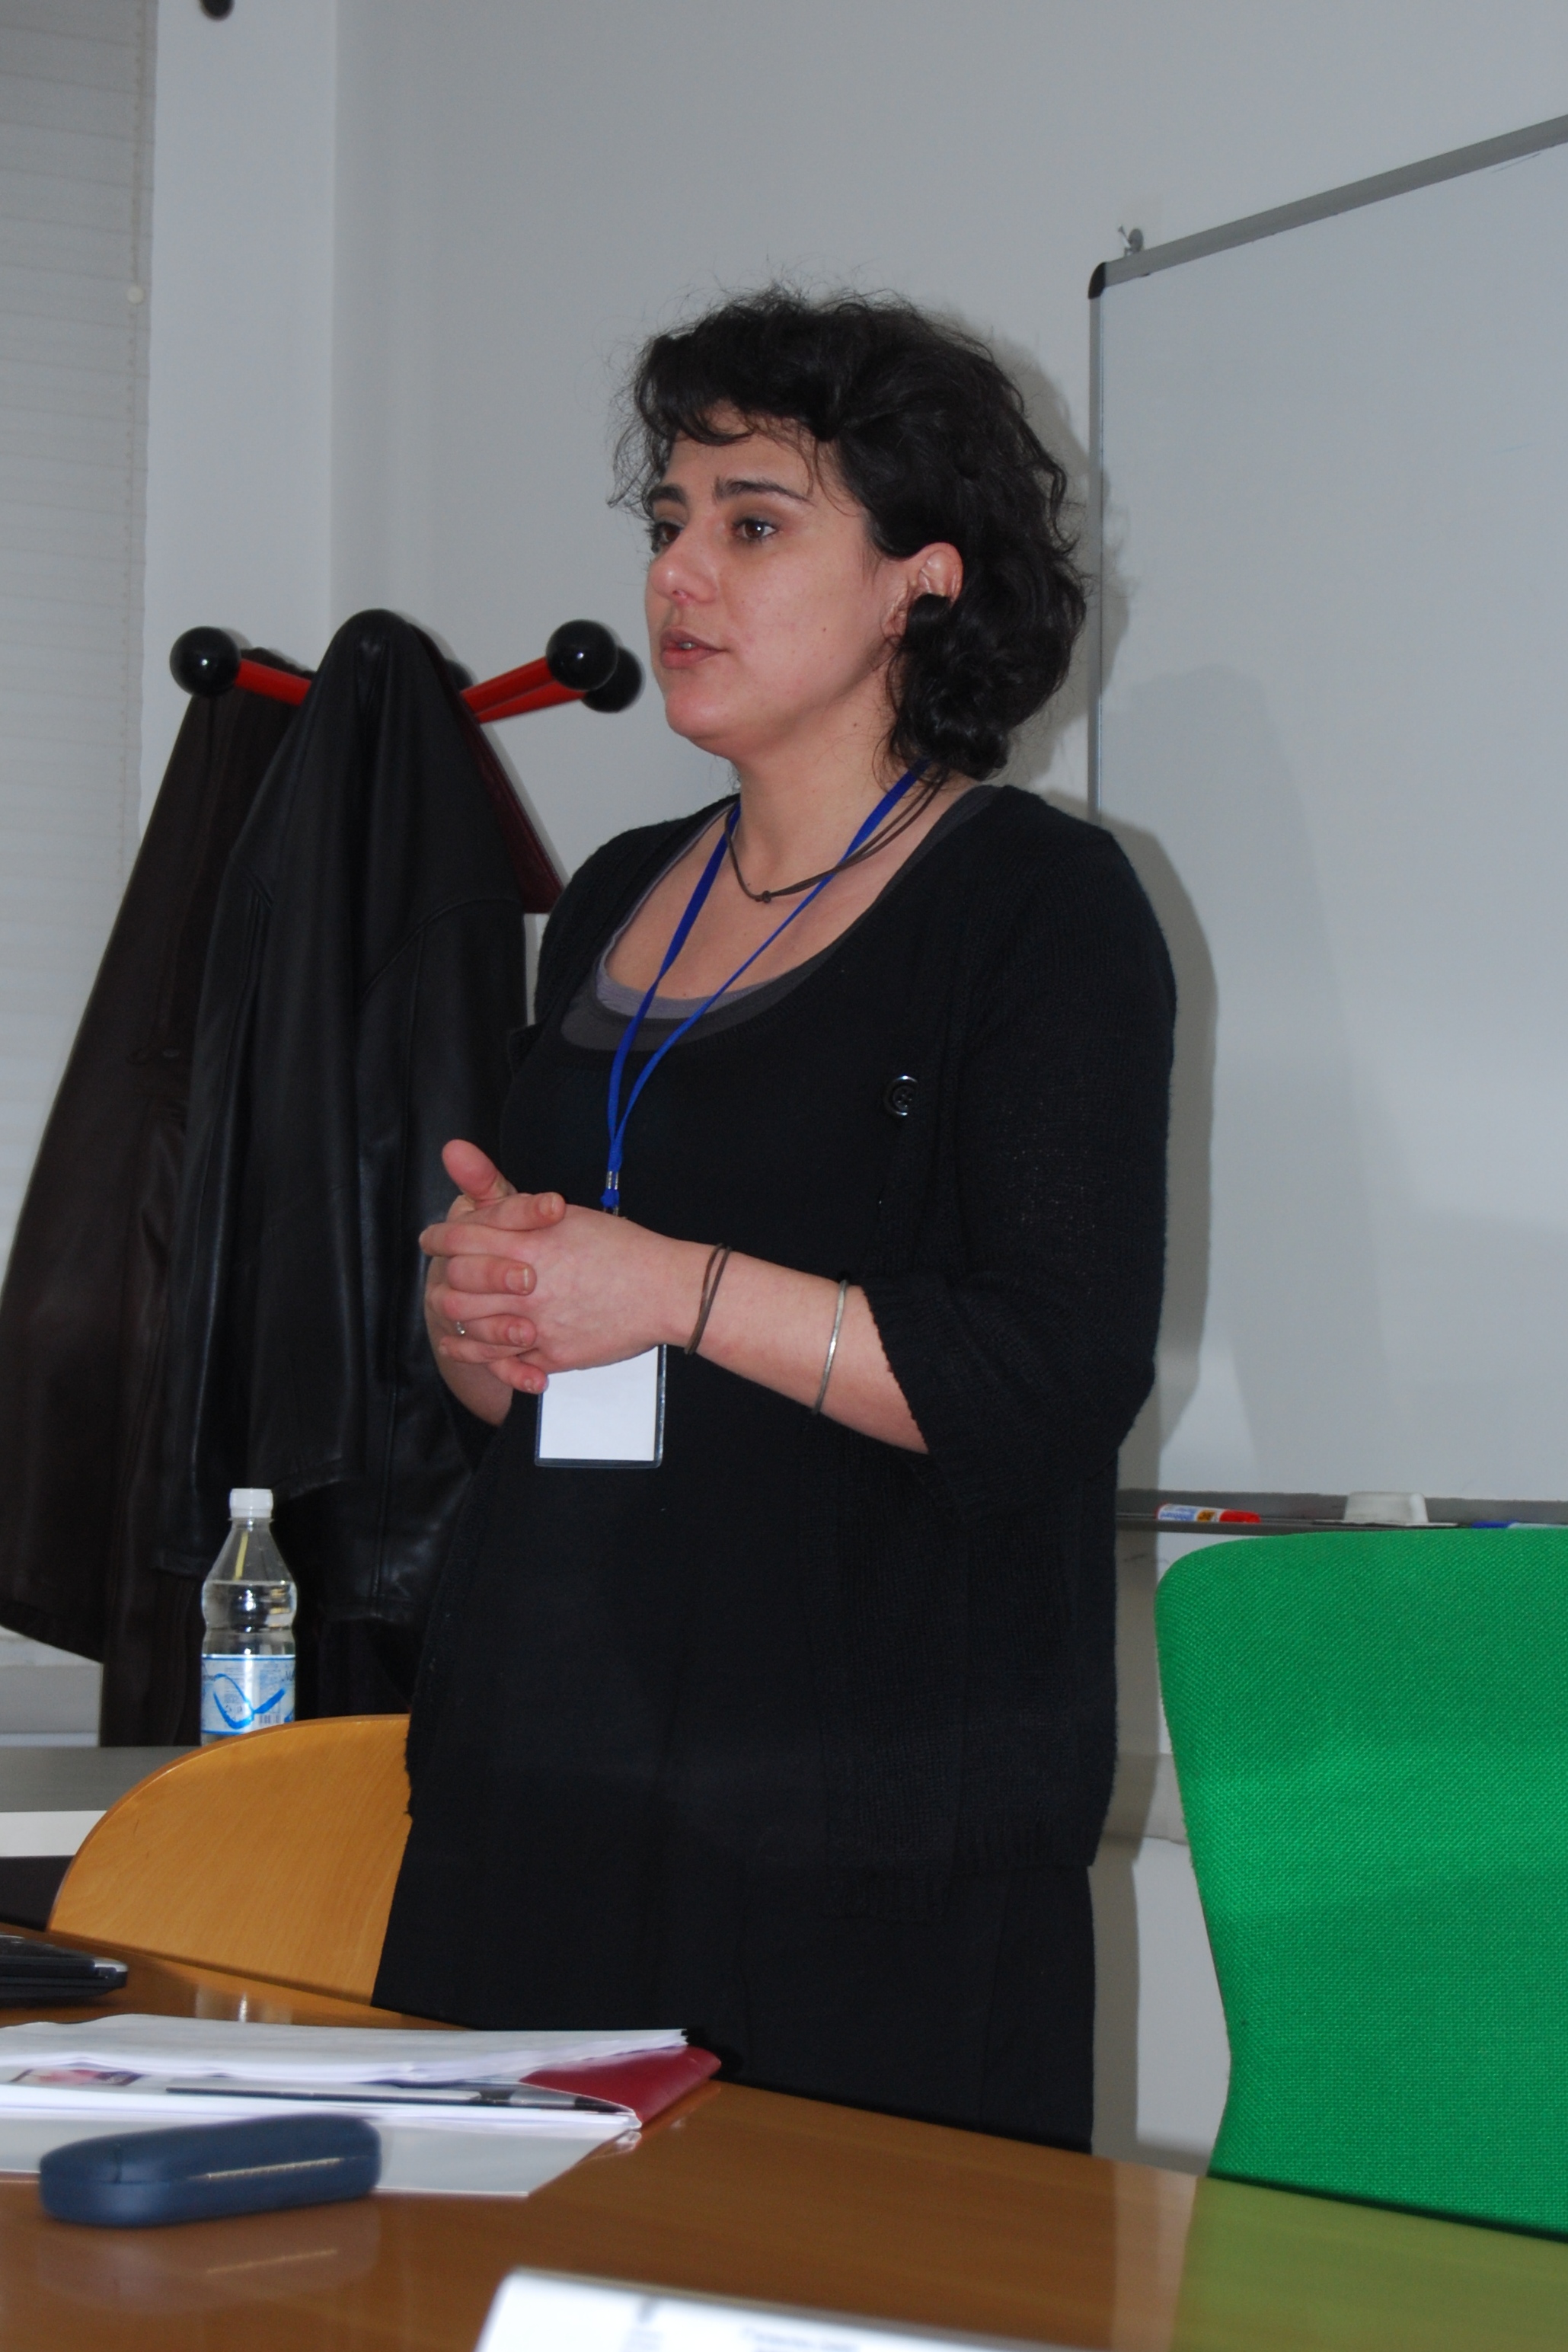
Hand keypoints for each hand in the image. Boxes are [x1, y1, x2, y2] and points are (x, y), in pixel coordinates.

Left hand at [421, 1140, 704, 1399]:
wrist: (663, 1290)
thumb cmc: (620, 1248)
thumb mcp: (561, 1213)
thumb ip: (506, 1196)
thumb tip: (455, 1151)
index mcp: (526, 1243)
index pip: (460, 1239)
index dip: (439, 1238)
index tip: (432, 1240)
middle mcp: (526, 1285)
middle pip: (458, 1287)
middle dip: (444, 1282)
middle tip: (441, 1279)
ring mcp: (538, 1324)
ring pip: (475, 1328)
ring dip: (460, 1322)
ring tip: (453, 1318)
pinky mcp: (552, 1354)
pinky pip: (505, 1362)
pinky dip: (484, 1356)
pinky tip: (475, 1347)